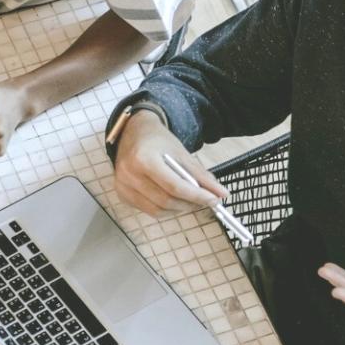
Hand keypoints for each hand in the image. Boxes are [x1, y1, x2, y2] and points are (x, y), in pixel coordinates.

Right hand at [112, 109, 227, 215]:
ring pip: (158, 210)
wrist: (133, 133)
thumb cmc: (158, 141)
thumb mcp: (181, 153)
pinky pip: (149, 210)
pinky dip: (166, 209)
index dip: (196, 196)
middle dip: (190, 204)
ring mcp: (123, 186)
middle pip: (166, 200)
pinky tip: (174, 200)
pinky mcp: (122, 195)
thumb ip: (200, 175)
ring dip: (179, 209)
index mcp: (143, 158)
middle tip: (206, 201)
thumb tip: (221, 193)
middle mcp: (129, 174)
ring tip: (191, 201)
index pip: (173, 186)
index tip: (214, 200)